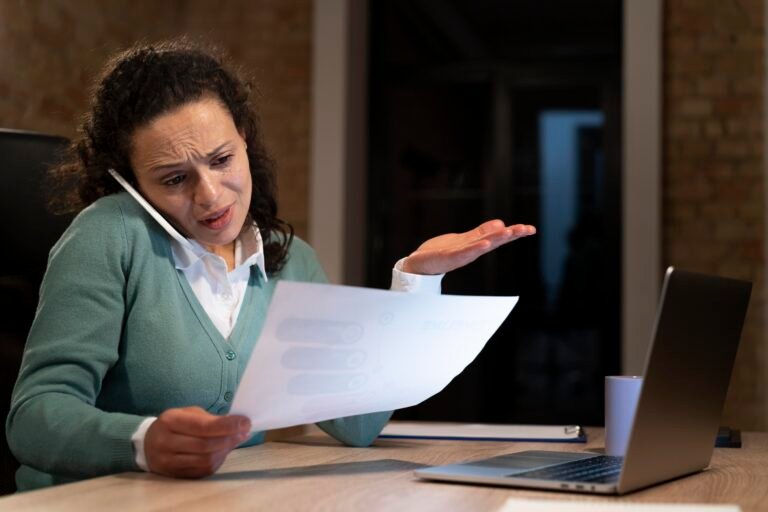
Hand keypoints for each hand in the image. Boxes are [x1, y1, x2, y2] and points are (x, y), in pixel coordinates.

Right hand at [144, 406, 251, 477]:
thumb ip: (210, 419)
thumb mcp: (187, 414)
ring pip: (205, 460)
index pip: (203, 426)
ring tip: (235, 440)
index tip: (245, 422)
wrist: (147, 444)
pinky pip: (202, 470)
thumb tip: (238, 424)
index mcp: (170, 421)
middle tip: (244, 432)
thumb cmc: (173, 425)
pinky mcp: (175, 475)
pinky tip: (223, 451)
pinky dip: (217, 460)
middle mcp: (166, 442)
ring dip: (225, 450)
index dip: (227, 426)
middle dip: (229, 438)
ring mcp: (168, 462)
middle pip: (205, 446)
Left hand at [402, 219, 535, 274]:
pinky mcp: (448, 257)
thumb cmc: (441, 252)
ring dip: (496, 239)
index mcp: (476, 245)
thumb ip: (481, 232)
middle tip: (527, 229)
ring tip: (509, 232)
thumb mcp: (464, 239)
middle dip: (511, 235)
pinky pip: (463, 252)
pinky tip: (484, 244)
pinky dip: (474, 249)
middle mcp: (471, 251)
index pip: (498, 237)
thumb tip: (500, 224)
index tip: (531, 229)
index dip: (514, 233)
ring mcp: (460, 254)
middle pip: (494, 241)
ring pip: (482, 245)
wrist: (419, 264)